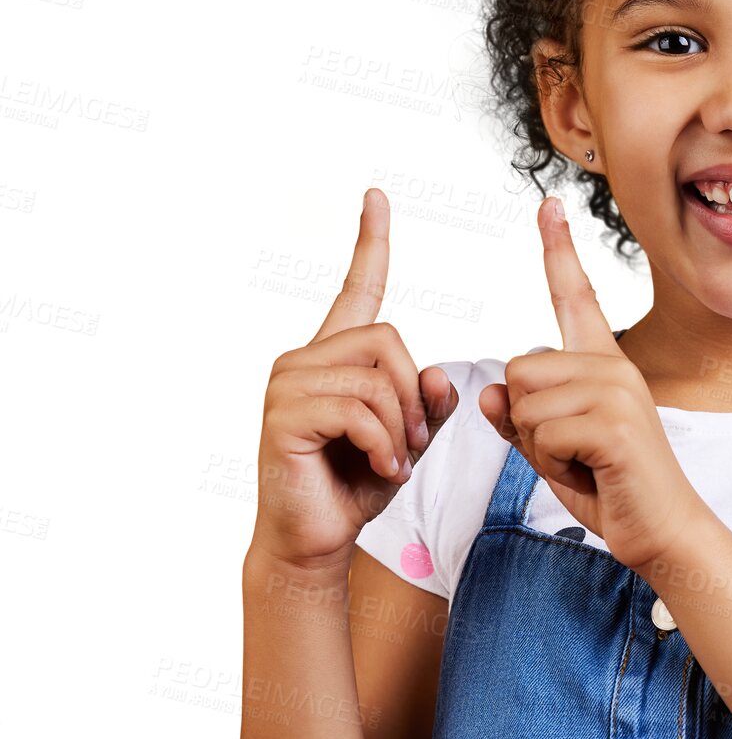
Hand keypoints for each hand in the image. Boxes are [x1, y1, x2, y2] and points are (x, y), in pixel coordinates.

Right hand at [249, 188, 459, 584]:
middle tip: (408, 443)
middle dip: (414, 396)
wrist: (315, 541)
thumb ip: (430, 402)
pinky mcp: (284, 415)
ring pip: (378, 378)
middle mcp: (306, 358)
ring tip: (392, 460)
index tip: (377, 197)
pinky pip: (360, 411)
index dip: (371, 243)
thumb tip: (440, 372)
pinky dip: (385, 446)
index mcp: (337, 355)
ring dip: (401, 428)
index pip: (359, 289)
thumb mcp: (411, 438)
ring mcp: (288, 383)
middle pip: (390, 340)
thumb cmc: (358, 486)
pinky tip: (381, 469)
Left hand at [478, 195, 708, 572]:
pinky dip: (554, 464)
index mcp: (603, 363)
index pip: (575, 296)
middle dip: (528, 422)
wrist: (663, 532)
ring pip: (526, 402)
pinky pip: (543, 432)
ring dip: (540, 447)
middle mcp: (614, 366)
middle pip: (520, 368)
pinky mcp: (615, 423)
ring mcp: (618, 391)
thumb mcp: (554, 451)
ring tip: (584, 463)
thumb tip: (491, 395)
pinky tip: (592, 474)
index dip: (559, 250)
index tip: (548, 204)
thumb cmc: (611, 489)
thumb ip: (522, 420)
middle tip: (574, 452)